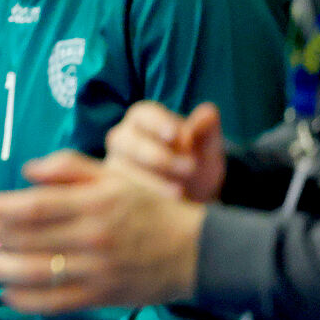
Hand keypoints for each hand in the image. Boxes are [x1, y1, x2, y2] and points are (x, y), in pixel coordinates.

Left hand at [0, 150, 205, 312]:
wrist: (197, 251)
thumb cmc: (151, 208)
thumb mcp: (116, 178)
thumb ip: (71, 168)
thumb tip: (28, 169)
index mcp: (96, 204)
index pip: (36, 207)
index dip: (2, 208)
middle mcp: (93, 237)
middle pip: (29, 239)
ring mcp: (96, 270)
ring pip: (36, 273)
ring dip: (3, 269)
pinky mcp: (100, 297)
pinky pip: (54, 303)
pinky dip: (25, 300)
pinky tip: (8, 292)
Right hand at [105, 101, 224, 202]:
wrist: (192, 193)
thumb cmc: (196, 160)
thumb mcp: (207, 146)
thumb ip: (207, 129)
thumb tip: (208, 113)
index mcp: (143, 118)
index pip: (144, 114)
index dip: (158, 123)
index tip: (175, 135)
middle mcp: (122, 138)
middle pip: (124, 140)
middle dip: (155, 154)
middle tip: (190, 167)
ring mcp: (115, 164)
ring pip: (120, 169)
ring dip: (149, 181)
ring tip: (180, 193)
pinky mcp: (112, 190)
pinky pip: (118, 193)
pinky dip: (140, 199)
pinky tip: (164, 206)